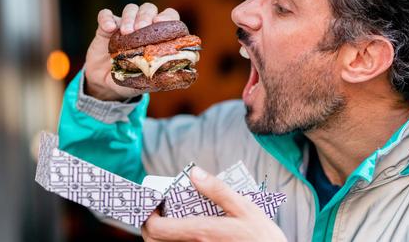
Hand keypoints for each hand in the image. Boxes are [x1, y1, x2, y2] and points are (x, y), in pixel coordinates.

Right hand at [84, 3, 179, 100]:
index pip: (169, 16)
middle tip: (141, 28)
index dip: (167, 16)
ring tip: (126, 33)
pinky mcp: (105, 28)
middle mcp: (143, 27)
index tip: (160, 22)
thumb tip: (181, 72)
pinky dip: (107, 18)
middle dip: (146, 16)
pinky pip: (105, 15)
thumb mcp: (148, 80)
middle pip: (149, 9)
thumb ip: (161, 74)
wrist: (106, 86)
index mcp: (158, 36)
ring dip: (129, 17)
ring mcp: (124, 25)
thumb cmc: (132, 80)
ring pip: (131, 9)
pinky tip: (109, 28)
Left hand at [141, 167, 286, 241]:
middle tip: (159, 207)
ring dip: (161, 232)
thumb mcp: (245, 207)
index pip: (156, 228)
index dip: (146, 215)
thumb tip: (195, 173)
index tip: (152, 201)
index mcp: (201, 232)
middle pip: (154, 241)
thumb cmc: (261, 236)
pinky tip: (184, 228)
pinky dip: (174, 238)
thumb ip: (218, 190)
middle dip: (150, 223)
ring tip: (170, 215)